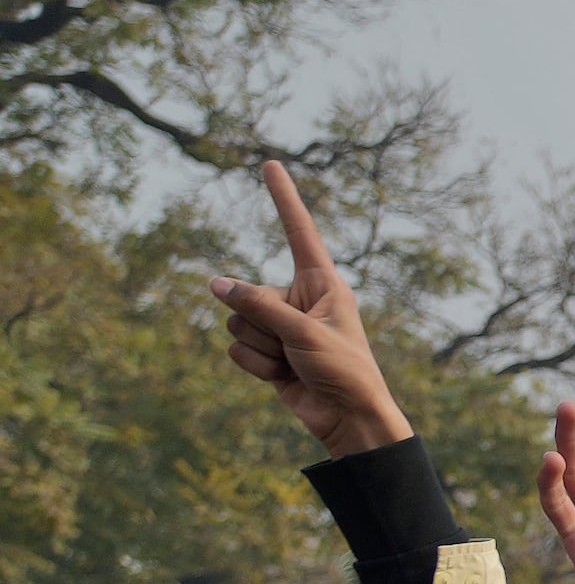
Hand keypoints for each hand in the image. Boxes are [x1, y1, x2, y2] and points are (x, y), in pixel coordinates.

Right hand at [211, 160, 407, 455]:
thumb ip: (257, 306)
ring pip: (237, 322)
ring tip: (294, 364)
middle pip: (248, 294)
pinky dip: (255, 367)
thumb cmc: (343, 371)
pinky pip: (237, 348)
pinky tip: (283, 378)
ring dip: (260, 349)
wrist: (349, 420)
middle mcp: (299, 298)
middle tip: (299, 350)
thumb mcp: (302, 332)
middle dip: (263, 325)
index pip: (299, 231)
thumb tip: (216, 285)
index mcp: (323, 283)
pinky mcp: (269, 350)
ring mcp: (281, 325)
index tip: (270, 164)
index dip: (283, 197)